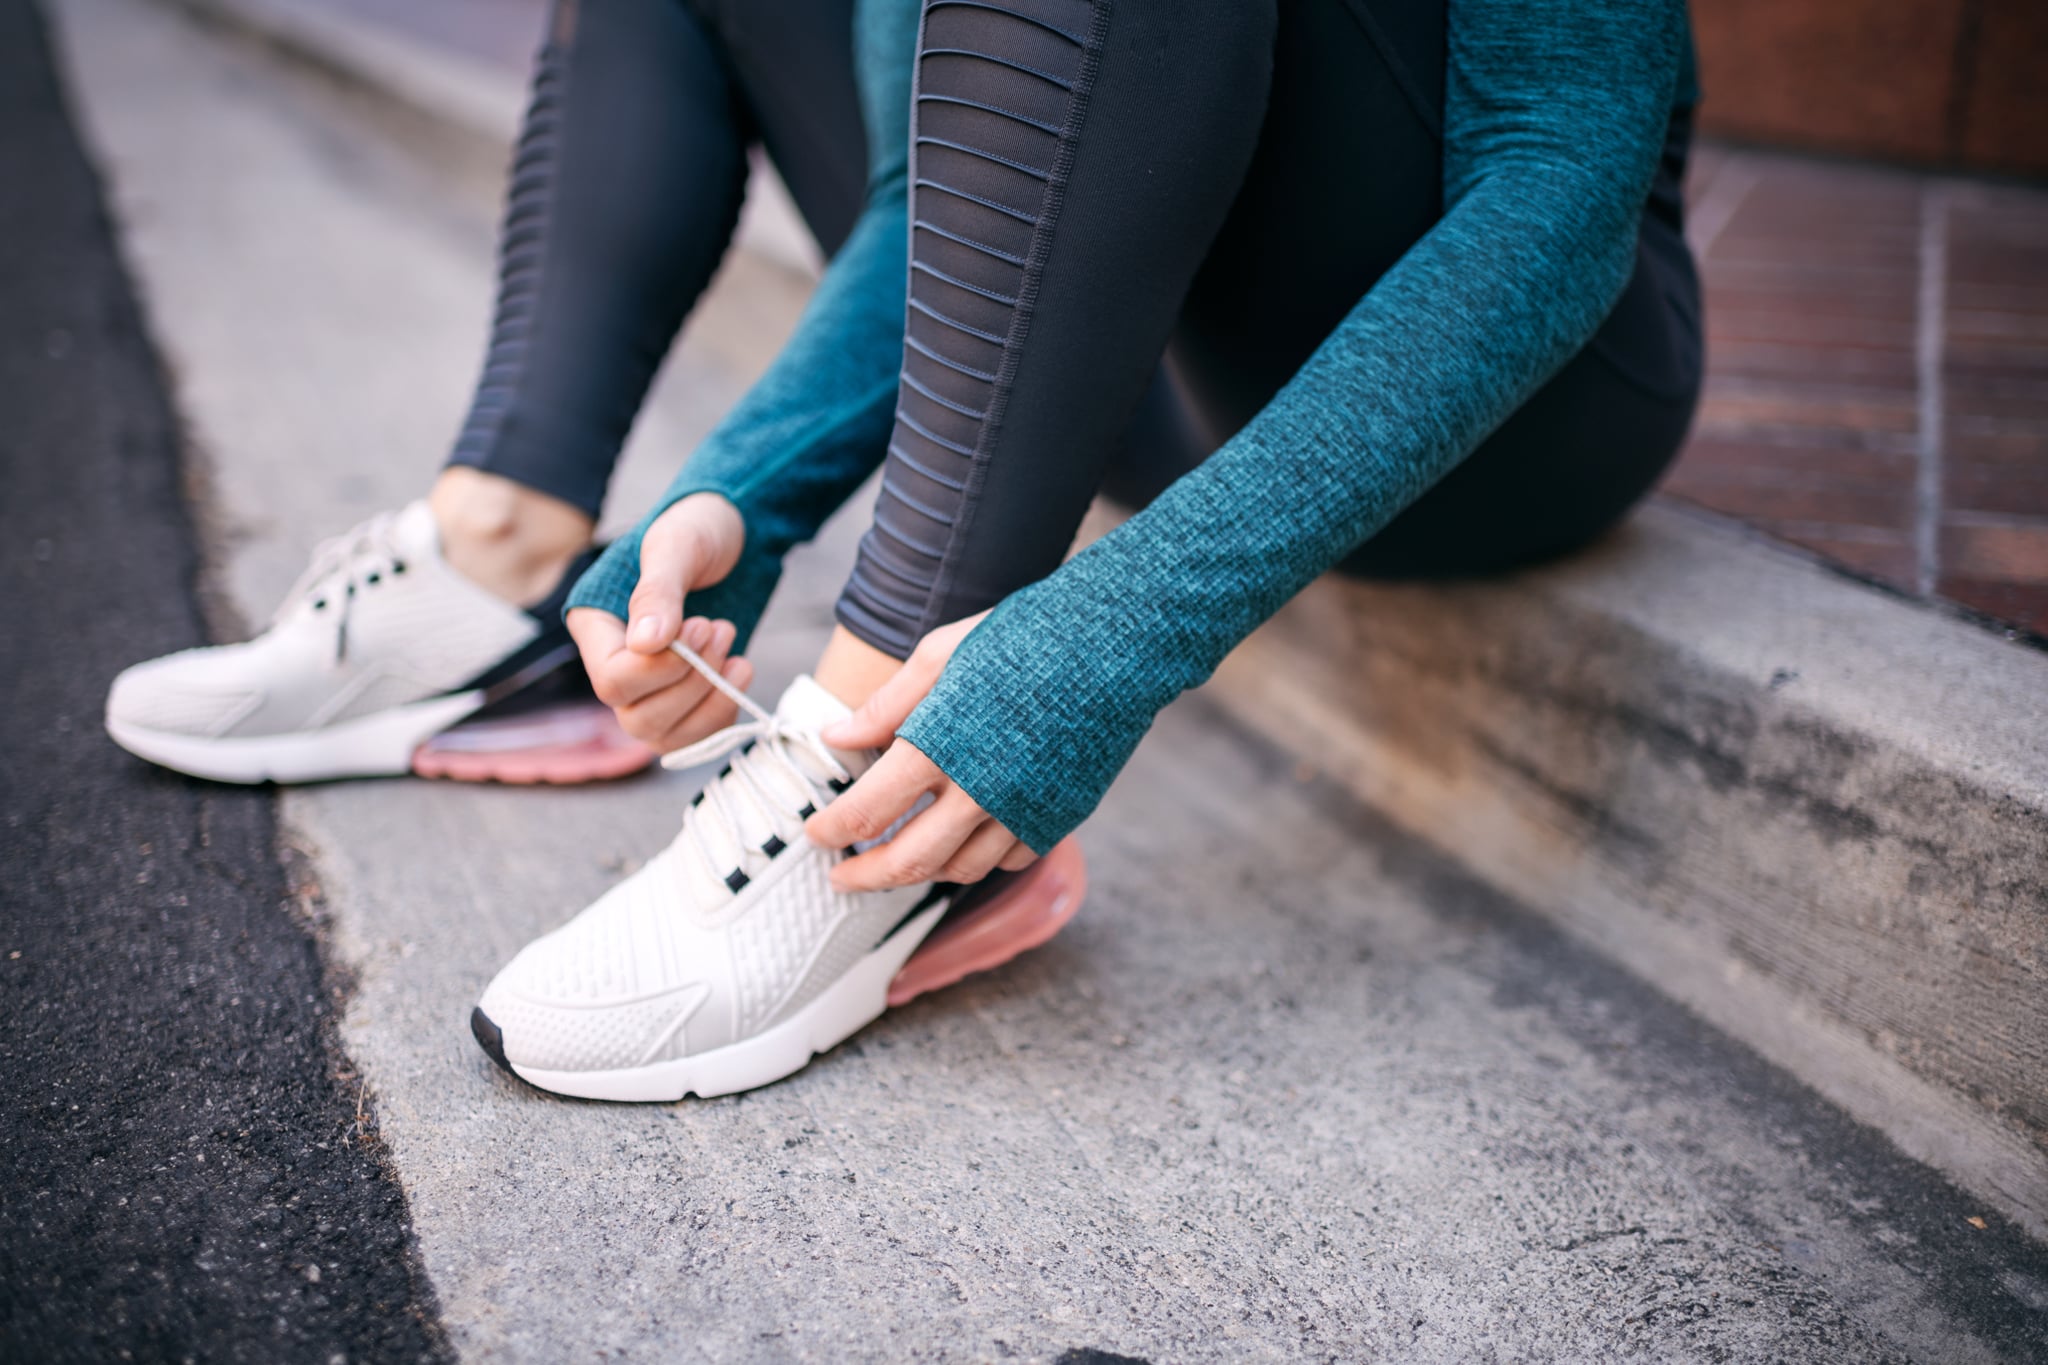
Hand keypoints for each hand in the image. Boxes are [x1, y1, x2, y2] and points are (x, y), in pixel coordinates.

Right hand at [567, 493, 753, 752]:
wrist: (736, 534)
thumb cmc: (697, 530)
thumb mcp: (677, 546)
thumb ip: (658, 592)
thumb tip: (645, 644)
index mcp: (596, 627)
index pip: (613, 680)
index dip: (659, 669)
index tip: (699, 625)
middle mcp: (616, 666)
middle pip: (637, 718)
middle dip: (690, 683)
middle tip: (718, 630)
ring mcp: (650, 688)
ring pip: (665, 736)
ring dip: (708, 699)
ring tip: (729, 643)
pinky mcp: (685, 698)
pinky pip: (696, 735)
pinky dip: (723, 710)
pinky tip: (740, 667)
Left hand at [806, 612, 1036, 890]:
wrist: (1116, 646)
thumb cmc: (1025, 638)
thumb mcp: (941, 654)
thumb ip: (886, 705)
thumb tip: (835, 737)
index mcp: (940, 748)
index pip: (867, 813)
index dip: (831, 831)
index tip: (814, 834)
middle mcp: (979, 793)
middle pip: (907, 861)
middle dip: (865, 877)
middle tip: (841, 879)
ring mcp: (1022, 812)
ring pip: (957, 870)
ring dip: (918, 875)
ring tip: (896, 863)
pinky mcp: (1056, 818)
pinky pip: (1006, 860)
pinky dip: (975, 861)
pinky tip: (958, 844)